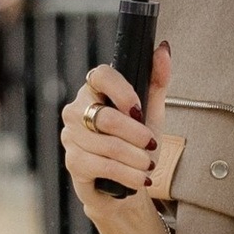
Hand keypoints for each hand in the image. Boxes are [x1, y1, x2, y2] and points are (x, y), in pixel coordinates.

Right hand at [63, 49, 176, 233]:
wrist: (124, 185)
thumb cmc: (135, 145)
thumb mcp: (151, 112)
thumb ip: (156, 81)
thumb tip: (163, 49)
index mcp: (94, 91)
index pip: (99, 75)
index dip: (121, 90)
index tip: (139, 109)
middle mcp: (77, 111)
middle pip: (105, 117)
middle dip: (136, 134)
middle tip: (152, 144)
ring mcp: (71, 137)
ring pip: (108, 145)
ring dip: (136, 158)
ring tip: (148, 164)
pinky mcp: (73, 163)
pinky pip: (103, 166)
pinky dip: (129, 175)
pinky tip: (142, 179)